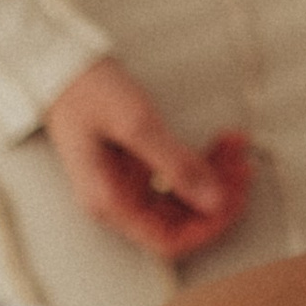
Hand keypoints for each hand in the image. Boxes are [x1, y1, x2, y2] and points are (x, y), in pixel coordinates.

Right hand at [46, 56, 254, 264]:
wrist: (63, 65)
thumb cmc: (88, 92)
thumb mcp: (137, 124)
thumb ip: (176, 164)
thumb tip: (214, 200)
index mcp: (109, 202)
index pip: (168, 240)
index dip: (206, 227)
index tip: (234, 198)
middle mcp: (118, 202)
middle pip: (181, 220)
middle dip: (218, 195)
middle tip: (242, 164)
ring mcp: (129, 185)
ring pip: (185, 197)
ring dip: (216, 175)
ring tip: (236, 144)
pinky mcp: (138, 167)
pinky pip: (178, 176)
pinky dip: (203, 161)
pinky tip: (223, 141)